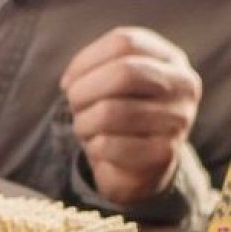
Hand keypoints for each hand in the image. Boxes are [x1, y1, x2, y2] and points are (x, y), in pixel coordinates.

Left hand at [61, 27, 201, 205]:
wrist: (140, 168)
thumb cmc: (118, 119)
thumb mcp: (109, 86)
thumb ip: (94, 70)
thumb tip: (70, 82)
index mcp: (169, 59)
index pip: (123, 42)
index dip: (85, 61)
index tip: (68, 82)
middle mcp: (182, 85)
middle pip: (122, 73)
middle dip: (83, 91)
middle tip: (74, 107)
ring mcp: (177, 120)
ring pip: (110, 112)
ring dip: (84, 123)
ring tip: (88, 129)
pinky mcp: (164, 154)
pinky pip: (109, 145)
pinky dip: (93, 148)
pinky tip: (100, 149)